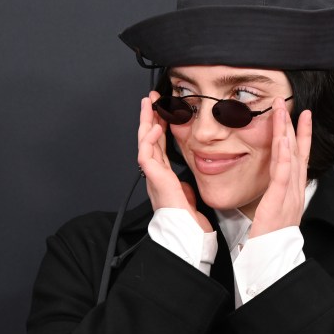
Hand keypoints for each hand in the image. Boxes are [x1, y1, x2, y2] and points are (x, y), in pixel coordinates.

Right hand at [138, 93, 211, 232]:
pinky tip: (153, 127)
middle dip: (149, 118)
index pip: (159, 146)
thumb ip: (184, 183)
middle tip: (151, 100)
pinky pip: (146, 155)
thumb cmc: (189, 219)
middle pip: (149, 140)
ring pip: (144, 143)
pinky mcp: (154, 178)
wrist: (186, 233)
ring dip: (146, 122)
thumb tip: (187, 177)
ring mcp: (153, 175)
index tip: (163, 112)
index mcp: (164, 177)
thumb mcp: (189, 194)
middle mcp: (155, 174)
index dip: (159, 128)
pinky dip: (149, 140)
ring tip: (148, 104)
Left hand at [249, 98, 311, 237]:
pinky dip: (283, 155)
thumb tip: (274, 181)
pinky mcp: (279, 201)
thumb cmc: (271, 237)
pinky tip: (282, 139)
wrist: (273, 259)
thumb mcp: (275, 210)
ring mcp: (289, 195)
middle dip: (293, 126)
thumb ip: (276, 194)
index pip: (301, 158)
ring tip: (283, 111)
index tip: (302, 116)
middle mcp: (295, 190)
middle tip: (288, 103)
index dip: (303, 136)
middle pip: (297, 152)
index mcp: (294, 191)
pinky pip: (283, 174)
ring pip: (290, 158)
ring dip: (287, 132)